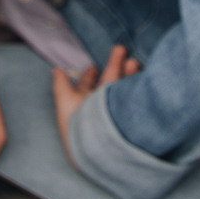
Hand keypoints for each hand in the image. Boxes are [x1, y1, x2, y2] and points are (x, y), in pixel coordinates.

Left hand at [52, 44, 140, 165]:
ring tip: (134, 62)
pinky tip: (143, 78)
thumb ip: (61, 85)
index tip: (93, 66)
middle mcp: (99, 108)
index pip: (87, 85)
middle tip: (121, 49)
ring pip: (121, 89)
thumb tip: (56, 70)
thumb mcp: (65, 102)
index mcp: (83, 104)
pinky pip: (133, 99)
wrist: (98, 150)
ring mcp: (114, 113)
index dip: (89, 74)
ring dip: (127, 74)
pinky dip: (137, 87)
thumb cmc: (78, 126)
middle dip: (114, 66)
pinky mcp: (130, 118)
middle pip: (107, 83)